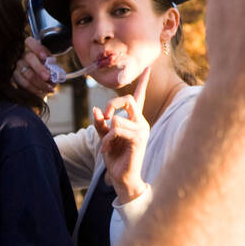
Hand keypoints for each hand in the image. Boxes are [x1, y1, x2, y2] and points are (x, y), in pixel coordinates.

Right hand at [14, 37, 58, 98]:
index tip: (45, 57)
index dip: (37, 48)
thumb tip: (54, 72)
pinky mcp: (13, 78)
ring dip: (40, 83)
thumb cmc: (43, 70)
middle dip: (40, 68)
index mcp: (30, 49)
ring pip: (26, 74)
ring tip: (50, 89)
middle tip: (48, 77)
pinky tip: (41, 93)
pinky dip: (34, 90)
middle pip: (29, 58)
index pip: (30, 42)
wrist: (35, 82)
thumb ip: (50, 65)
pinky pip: (23, 85)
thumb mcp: (48, 64)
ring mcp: (16, 67)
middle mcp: (21, 56)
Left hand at [93, 68, 151, 204]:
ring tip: (105, 144)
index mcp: (135, 120)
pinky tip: (107, 149)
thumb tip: (96, 109)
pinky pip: (116, 129)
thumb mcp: (104, 137)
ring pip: (117, 118)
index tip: (148, 67)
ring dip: (105, 133)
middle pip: (127, 99)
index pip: (139, 97)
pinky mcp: (138, 139)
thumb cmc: (116, 157)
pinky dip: (107, 139)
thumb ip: (100, 123)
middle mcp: (141, 122)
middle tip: (104, 118)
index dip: (143, 81)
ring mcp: (142, 130)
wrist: (122, 178)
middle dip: (111, 104)